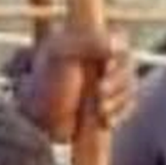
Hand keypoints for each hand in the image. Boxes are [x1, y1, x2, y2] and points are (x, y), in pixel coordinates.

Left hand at [14, 28, 134, 141]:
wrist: (35, 123)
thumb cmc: (42, 84)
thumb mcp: (58, 53)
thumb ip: (87, 42)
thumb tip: (116, 46)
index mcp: (86, 41)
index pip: (119, 41)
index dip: (119, 54)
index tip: (107, 66)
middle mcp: (98, 61)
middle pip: (128, 65)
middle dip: (118, 81)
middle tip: (99, 92)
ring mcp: (104, 84)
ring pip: (130, 87)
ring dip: (118, 99)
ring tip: (99, 110)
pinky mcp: (107, 106)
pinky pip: (128, 107)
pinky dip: (120, 113)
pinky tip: (104, 121)